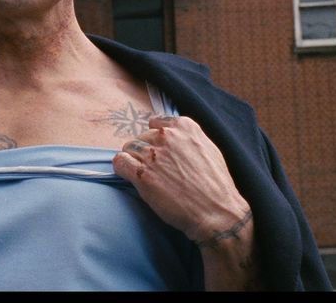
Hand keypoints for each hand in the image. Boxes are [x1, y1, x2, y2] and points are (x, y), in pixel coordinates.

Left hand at [112, 116, 249, 245]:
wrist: (216, 212)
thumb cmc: (215, 185)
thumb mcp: (208, 149)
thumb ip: (187, 139)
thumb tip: (172, 137)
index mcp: (184, 127)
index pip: (155, 122)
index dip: (155, 139)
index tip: (158, 150)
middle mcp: (167, 136)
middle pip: (141, 137)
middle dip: (145, 152)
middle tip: (155, 170)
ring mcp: (153, 154)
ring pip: (129, 148)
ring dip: (134, 161)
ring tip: (145, 176)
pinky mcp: (142, 174)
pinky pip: (120, 162)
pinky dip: (122, 169)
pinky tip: (131, 177)